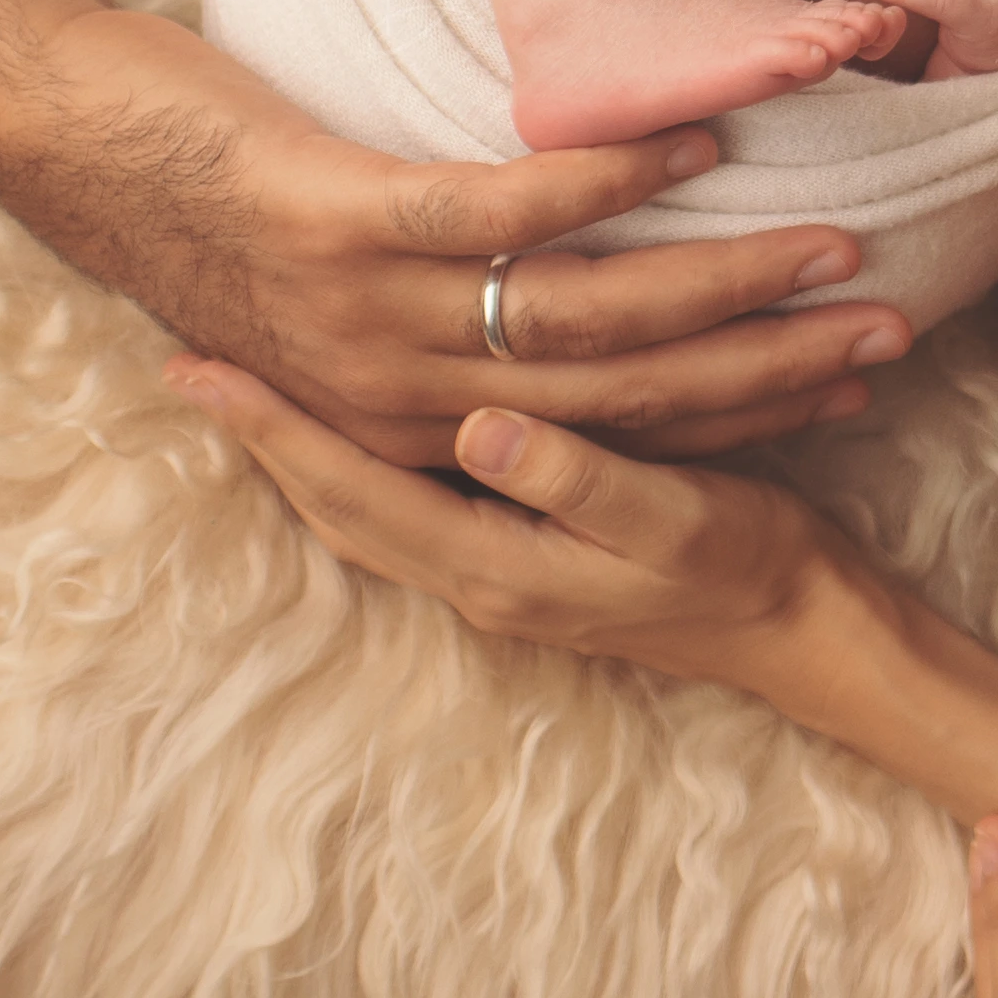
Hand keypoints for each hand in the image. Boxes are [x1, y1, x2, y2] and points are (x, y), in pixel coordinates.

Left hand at [0, 0, 914, 467]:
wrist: (81, 149)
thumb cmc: (224, 216)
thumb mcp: (350, 316)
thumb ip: (460, 338)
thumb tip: (574, 326)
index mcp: (405, 430)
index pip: (610, 441)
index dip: (739, 418)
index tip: (847, 390)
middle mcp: (397, 398)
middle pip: (625, 396)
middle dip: (771, 361)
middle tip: (886, 326)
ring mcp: (372, 316)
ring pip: (587, 314)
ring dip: (725, 274)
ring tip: (830, 239)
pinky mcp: (348, 222)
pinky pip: (507, 212)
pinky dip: (611, 182)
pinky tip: (696, 150)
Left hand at [187, 357, 847, 686]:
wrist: (806, 633)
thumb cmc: (748, 568)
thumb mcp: (676, 519)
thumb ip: (579, 480)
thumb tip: (477, 432)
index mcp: (495, 565)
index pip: (350, 492)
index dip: (272, 431)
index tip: (198, 370)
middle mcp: (477, 575)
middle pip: (335, 505)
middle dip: (264, 439)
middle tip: (191, 365)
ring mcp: (500, 570)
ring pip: (369, 508)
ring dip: (307, 450)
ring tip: (252, 392)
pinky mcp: (530, 553)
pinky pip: (416, 504)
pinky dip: (370, 462)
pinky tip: (367, 425)